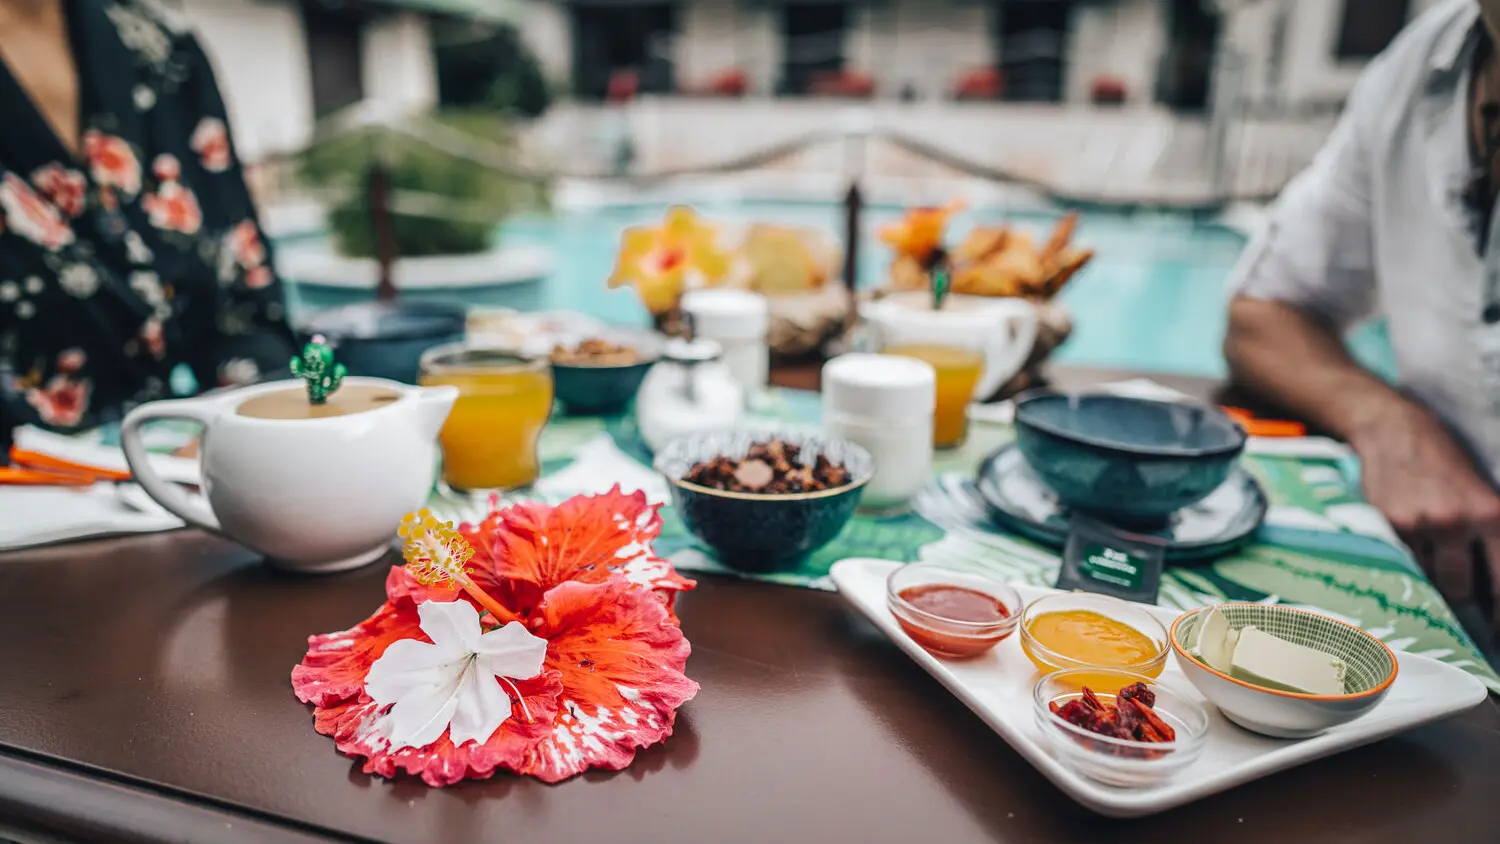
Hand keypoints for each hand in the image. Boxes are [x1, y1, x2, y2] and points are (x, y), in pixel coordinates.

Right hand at [1350, 399, 1499, 627]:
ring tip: (1426, 556)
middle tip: (1457, 595)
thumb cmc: (1445, 463)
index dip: (1499, 617)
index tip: (1496, 636)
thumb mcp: (1482, 496)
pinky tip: (1404, 542)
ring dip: (1428, 577)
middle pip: (1460, 590)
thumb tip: (1488, 592)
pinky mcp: (1384, 525)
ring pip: (1426, 578)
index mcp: (1491, 515)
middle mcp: (1455, 522)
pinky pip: (1399, 562)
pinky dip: (1403, 560)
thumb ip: (1488, 540)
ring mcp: (1417, 525)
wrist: (1393, 428)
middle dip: (1459, 597)